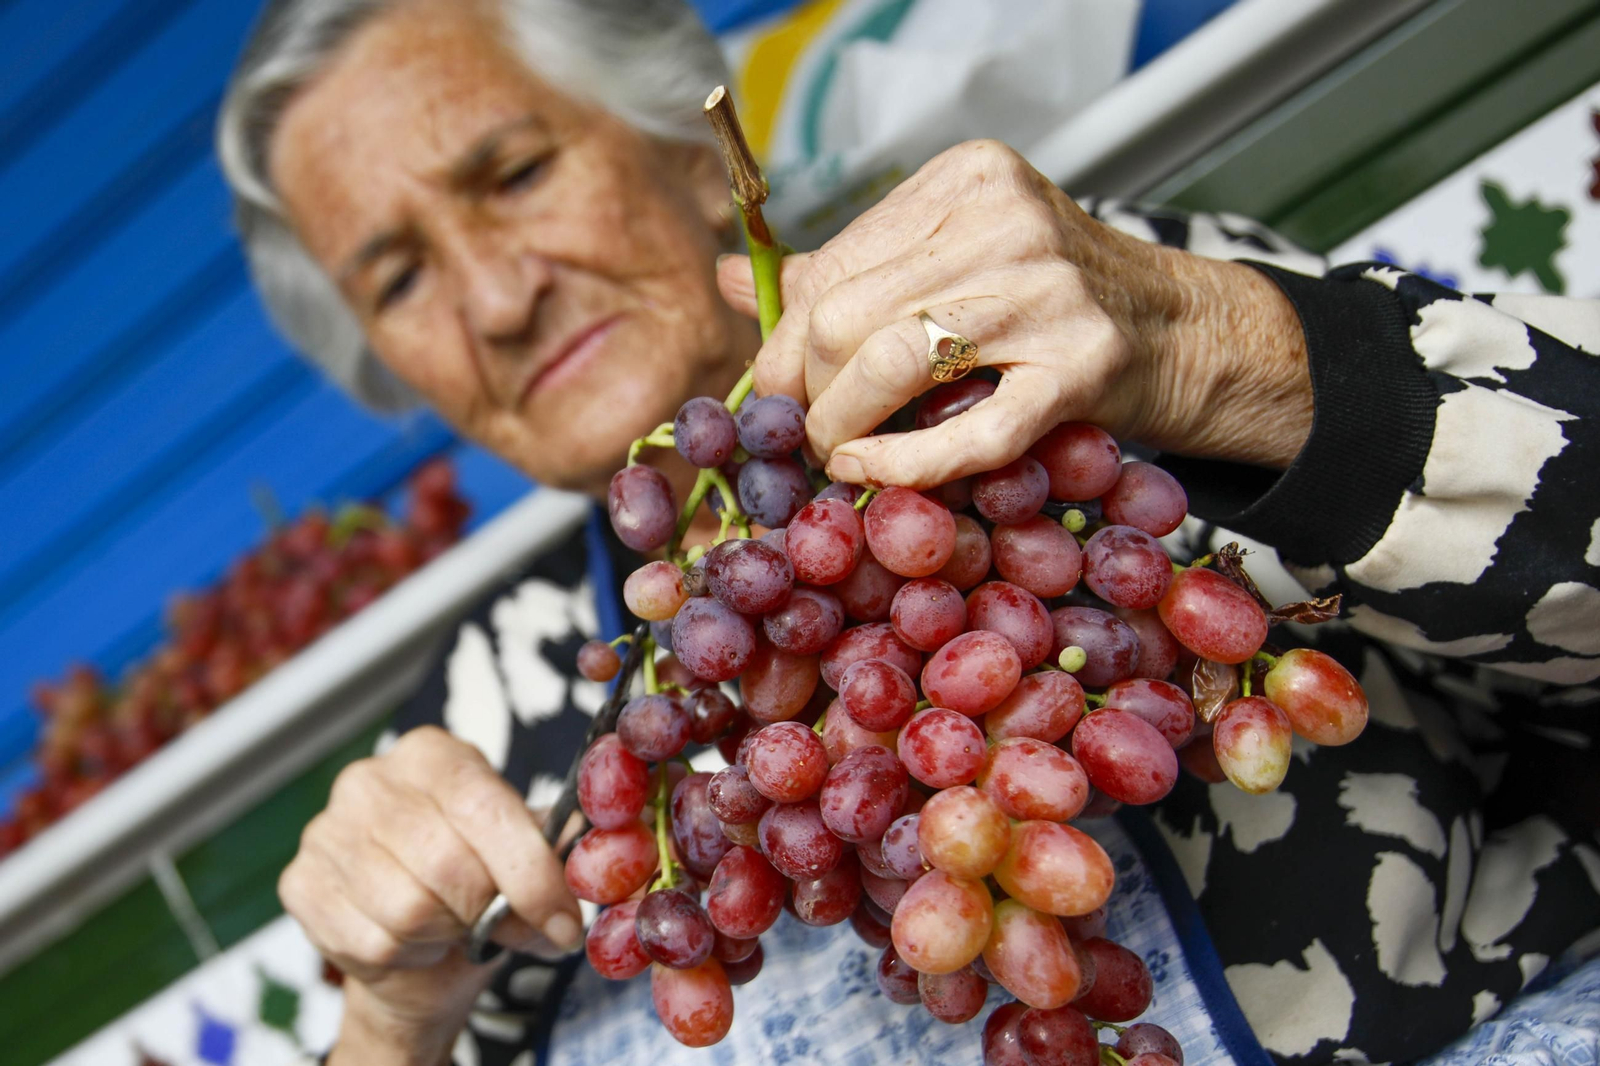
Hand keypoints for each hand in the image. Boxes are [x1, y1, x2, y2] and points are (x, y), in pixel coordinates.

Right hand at [280, 726, 581, 1064]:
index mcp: (433, 753)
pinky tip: (412, 940)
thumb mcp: (521, 856)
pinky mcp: (299, 885)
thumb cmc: (477, 884)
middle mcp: (370, 779)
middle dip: (489, 911)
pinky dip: (408, 957)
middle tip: (501, 926)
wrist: (418, 946)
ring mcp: (325, 830)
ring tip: (452, 926)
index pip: (486, 808)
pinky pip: (373, 942)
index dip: (531, 874)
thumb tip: (583, 870)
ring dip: (446, 934)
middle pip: (448, 864)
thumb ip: (551, 857)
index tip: (563, 922)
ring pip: (409, 910)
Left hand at [717, 140, 1311, 487]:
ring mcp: (1050, 292)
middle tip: (804, 433)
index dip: (785, 341)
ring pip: (890, 363)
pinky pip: (969, 432)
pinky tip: (870, 476)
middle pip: (845, 314)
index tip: (777, 390)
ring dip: (839, 426)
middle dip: (804, 388)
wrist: (1184, 332)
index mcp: (965, 181)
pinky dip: (905, 465)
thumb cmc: (1052, 301)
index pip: (833, 264)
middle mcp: (1006, 221)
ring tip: (832, 456)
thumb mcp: (954, 262)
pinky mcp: (1083, 369)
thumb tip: (733, 281)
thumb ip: (850, 271)